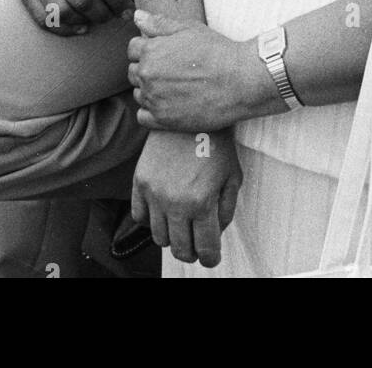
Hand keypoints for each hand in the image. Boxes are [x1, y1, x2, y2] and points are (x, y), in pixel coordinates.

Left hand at [128, 11, 269, 130]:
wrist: (239, 81)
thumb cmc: (216, 51)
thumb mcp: (188, 29)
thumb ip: (158, 23)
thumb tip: (137, 16)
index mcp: (150, 51)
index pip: (132, 48)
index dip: (147, 48)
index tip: (163, 52)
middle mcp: (147, 76)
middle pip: (133, 72)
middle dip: (147, 68)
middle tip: (170, 69)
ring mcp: (154, 99)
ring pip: (138, 94)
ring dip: (149, 89)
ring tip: (172, 86)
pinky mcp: (164, 120)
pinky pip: (143, 116)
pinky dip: (150, 110)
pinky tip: (166, 103)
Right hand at [131, 128, 241, 266]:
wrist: (189, 113)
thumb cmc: (216, 143)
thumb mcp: (233, 176)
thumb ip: (226, 210)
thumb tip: (214, 233)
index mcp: (202, 203)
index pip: (205, 250)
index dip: (210, 258)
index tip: (210, 257)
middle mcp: (175, 202)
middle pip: (180, 249)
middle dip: (191, 252)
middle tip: (197, 245)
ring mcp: (154, 192)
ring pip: (159, 237)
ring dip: (172, 236)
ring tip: (181, 225)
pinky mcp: (140, 180)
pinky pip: (139, 216)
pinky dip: (150, 220)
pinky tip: (163, 210)